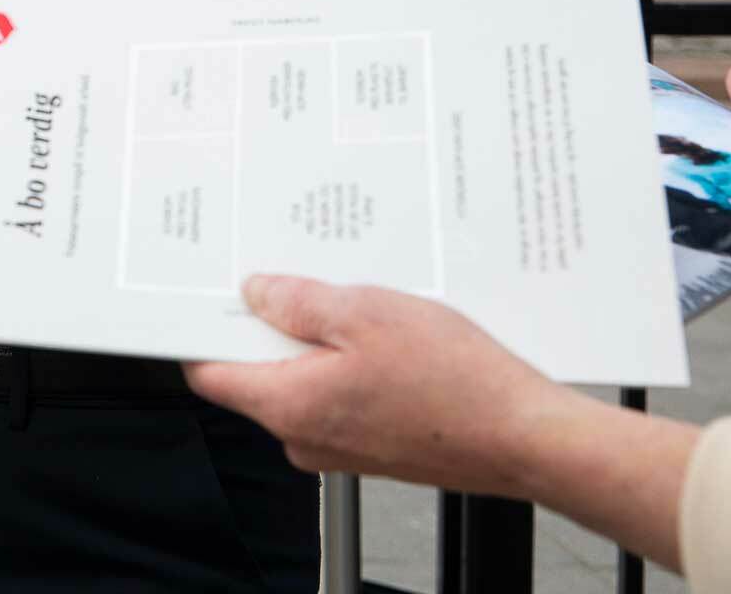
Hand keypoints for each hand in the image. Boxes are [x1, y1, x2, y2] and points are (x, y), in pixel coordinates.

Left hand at [183, 276, 575, 493]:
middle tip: (300, 283)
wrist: (527, 440)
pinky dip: (349, 364)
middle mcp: (306, 437)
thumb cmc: (456, 385)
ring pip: (303, 381)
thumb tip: (258, 293)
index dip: (203, 329)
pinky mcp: (373, 446)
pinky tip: (385, 340)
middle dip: (272, 325)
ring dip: (318, 342)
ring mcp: (340, 447)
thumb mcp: (366, 315)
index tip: (210, 295)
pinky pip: (339, 396)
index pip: (209, 372)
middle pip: (257, 372)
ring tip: (357, 309)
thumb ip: (299, 303)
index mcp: (289, 406)